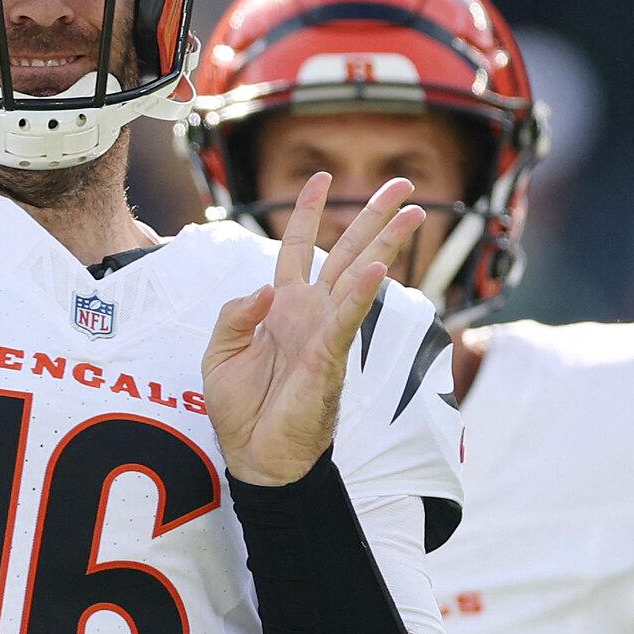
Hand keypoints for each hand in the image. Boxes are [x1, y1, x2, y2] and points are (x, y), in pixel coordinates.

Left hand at [203, 173, 425, 484]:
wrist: (255, 456)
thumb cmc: (241, 409)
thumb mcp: (219, 353)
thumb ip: (235, 314)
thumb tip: (264, 288)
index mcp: (283, 307)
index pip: (299, 248)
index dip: (309, 213)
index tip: (322, 178)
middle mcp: (311, 312)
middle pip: (346, 251)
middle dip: (373, 216)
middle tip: (403, 185)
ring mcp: (325, 331)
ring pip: (360, 276)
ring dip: (386, 243)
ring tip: (414, 212)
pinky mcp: (329, 357)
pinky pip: (348, 318)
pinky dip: (361, 293)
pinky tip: (378, 268)